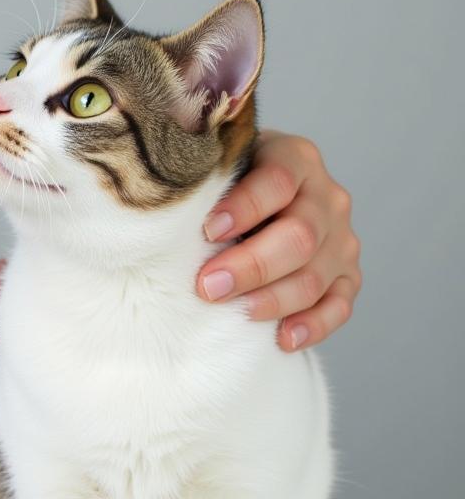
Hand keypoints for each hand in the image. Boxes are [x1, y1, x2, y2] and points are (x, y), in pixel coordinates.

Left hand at [196, 131, 361, 350]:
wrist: (254, 204)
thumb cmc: (224, 189)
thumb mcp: (215, 172)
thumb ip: (199, 182)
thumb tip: (154, 209)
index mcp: (296, 160)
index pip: (279, 181)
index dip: (245, 207)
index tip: (208, 230)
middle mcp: (326, 198)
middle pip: (300, 236)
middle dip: (252, 265)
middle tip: (208, 285)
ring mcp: (340, 240)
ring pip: (316, 276)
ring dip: (273, 299)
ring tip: (237, 313)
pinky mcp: (345, 277)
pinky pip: (339, 306)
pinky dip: (313, 325)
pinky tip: (283, 338)